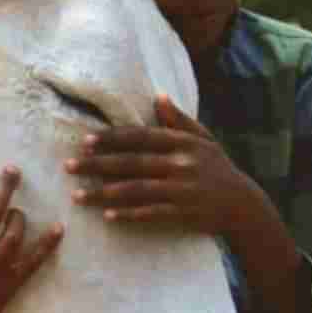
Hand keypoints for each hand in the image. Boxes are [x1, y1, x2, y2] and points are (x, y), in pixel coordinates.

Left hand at [64, 95, 265, 238]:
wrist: (243, 205)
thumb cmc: (218, 169)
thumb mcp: (204, 139)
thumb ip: (179, 120)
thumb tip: (158, 97)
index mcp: (182, 143)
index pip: (140, 137)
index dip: (111, 138)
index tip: (85, 141)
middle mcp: (181, 164)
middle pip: (131, 163)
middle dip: (97, 165)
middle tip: (69, 166)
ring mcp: (182, 190)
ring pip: (136, 190)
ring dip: (104, 193)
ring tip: (77, 195)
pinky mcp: (183, 213)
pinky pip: (150, 213)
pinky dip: (128, 214)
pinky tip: (107, 215)